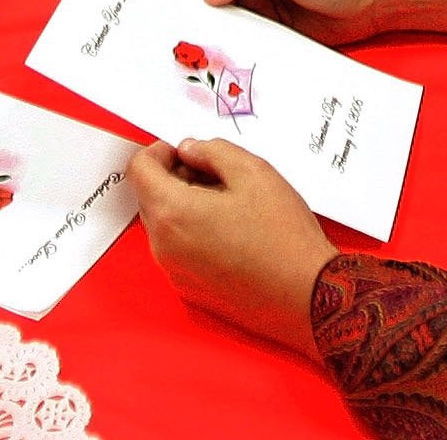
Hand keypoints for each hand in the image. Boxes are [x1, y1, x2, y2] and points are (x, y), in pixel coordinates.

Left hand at [129, 138, 336, 352]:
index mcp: (173, 213)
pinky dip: (193, 233)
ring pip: (164, 225)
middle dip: (174, 178)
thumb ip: (212, 151)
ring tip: (230, 204)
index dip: (159, 151)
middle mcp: (164, 247)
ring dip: (185, 206)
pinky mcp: (190, 290)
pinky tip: (232, 233)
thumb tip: (188, 151)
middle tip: (216, 175)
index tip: (186, 150)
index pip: (139, 170)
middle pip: (149, 198)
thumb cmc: (283, 234)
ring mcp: (175, 273)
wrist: (307, 296)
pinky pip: (178, 250)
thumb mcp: (253, 172)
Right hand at [188, 0, 395, 42]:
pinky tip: (242, 57)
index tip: (195, 13)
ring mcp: (264, 3)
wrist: (375, 0)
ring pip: (229, 21)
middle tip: (202, 38)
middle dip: (206, 16)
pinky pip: (250, 39)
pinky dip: (244, 47)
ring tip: (221, 51)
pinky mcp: (276, 27)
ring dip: (225, 35)